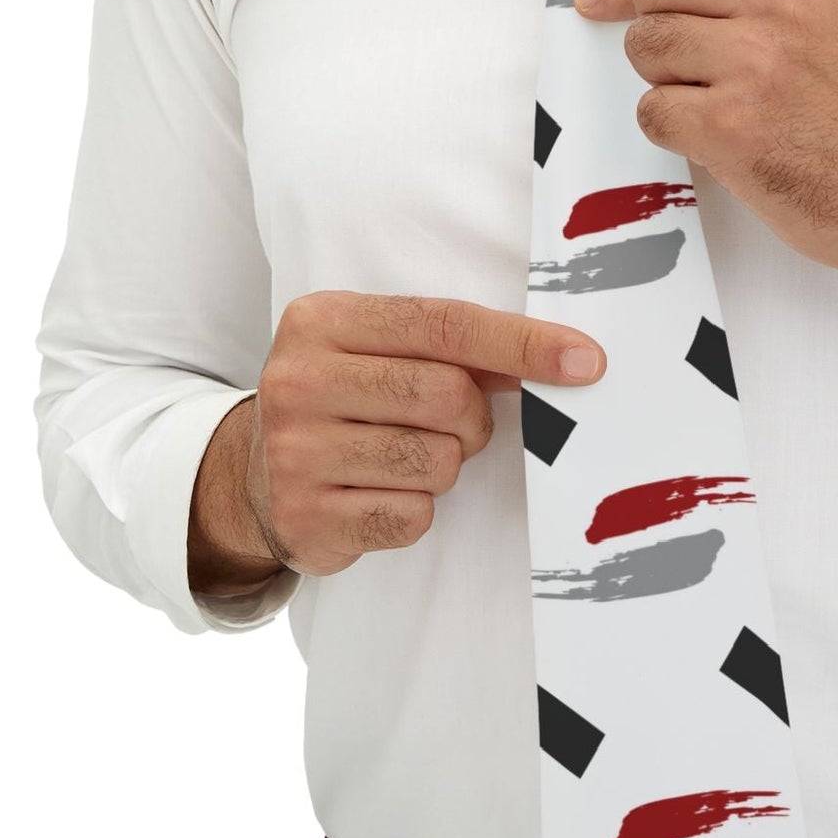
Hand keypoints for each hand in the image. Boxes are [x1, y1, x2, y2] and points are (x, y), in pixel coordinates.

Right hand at [187, 293, 606, 594]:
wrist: (250, 475)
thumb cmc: (344, 399)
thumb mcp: (381, 350)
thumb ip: (457, 347)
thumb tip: (566, 358)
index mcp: (322, 320)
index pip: (445, 324)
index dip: (523, 343)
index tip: (587, 361)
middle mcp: (298, 380)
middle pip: (447, 395)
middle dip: (473, 418)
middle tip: (456, 425)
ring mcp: (295, 453)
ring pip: (436, 462)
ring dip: (444, 466)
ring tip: (406, 458)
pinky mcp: (305, 517)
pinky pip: (412, 516)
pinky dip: (416, 509)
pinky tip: (380, 493)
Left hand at [572, 0, 837, 293]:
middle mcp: (776, 1)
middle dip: (647, 32)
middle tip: (667, 67)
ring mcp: (751, 63)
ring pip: (647, 54)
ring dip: (667, 87)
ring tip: (722, 110)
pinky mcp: (732, 127)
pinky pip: (654, 115)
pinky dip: (674, 132)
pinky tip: (722, 144)